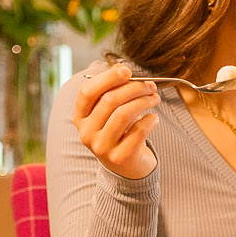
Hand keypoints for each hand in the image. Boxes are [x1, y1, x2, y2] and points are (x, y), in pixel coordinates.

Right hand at [73, 62, 159, 179]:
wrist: (127, 166)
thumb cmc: (120, 131)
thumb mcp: (110, 112)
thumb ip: (113, 90)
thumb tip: (124, 70)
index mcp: (81, 117)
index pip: (88, 92)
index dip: (107, 77)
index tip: (127, 71)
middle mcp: (86, 133)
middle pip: (109, 100)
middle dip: (134, 88)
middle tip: (150, 86)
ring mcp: (101, 147)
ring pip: (123, 114)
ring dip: (144, 101)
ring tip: (154, 98)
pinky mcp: (120, 158)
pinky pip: (138, 131)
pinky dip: (150, 120)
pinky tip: (154, 118)